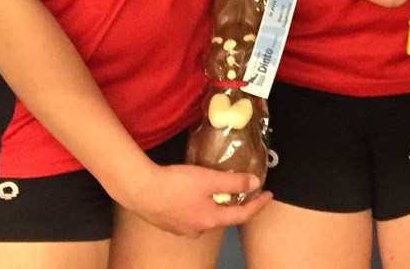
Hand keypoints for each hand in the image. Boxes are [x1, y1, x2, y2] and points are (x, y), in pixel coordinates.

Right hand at [119, 161, 269, 235]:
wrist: (140, 191)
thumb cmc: (176, 185)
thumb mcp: (208, 179)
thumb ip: (233, 182)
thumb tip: (255, 184)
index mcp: (211, 220)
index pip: (241, 215)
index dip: (257, 204)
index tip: (269, 194)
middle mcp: (198, 230)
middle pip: (222, 216)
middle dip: (233, 203)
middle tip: (240, 186)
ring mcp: (181, 229)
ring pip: (205, 215)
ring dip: (213, 202)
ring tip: (214, 186)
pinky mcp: (168, 222)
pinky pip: (190, 213)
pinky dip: (198, 203)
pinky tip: (191, 192)